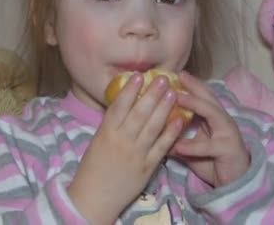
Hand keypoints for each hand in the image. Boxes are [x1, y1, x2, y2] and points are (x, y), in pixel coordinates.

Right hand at [67, 73, 183, 223]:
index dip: (130, 90)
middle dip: (153, 94)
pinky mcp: (148, 167)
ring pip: (153, 126)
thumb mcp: (98, 141)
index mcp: (106, 132)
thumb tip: (126, 104)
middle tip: (164, 78)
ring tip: (173, 92)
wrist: (95, 197)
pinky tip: (180, 119)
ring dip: (164, 108)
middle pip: (140, 113)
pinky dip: (172, 132)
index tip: (139, 76)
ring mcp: (136, 153)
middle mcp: (122, 140)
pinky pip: (162, 147)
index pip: (119, 106)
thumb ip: (112, 125)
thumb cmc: (93, 167)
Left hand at [169, 72, 249, 187]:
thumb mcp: (189, 148)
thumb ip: (174, 138)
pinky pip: (210, 146)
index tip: (173, 74)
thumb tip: (152, 131)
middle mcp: (222, 121)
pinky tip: (178, 146)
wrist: (233, 183)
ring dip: (195, 104)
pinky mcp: (230, 149)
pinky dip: (193, 145)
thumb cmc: (212, 162)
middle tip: (179, 76)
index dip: (190, 84)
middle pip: (209, 98)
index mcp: (213, 118)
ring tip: (178, 98)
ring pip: (213, 113)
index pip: (202, 96)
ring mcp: (228, 133)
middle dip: (194, 85)